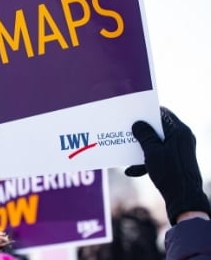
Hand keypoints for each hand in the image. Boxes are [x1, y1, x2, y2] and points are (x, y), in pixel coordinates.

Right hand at [125, 107, 210, 224]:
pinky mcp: (177, 161)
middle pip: (158, 128)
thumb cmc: (169, 173)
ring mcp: (180, 150)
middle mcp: (182, 138)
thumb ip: (144, 135)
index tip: (133, 113)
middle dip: (141, 131)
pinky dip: (147, 160)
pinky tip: (133, 170)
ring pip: (157, 142)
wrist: (184, 198)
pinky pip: (160, 154)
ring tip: (127, 152)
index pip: (163, 113)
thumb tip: (138, 124)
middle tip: (126, 130)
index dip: (147, 112)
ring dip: (142, 147)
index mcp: (179, 131)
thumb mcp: (152, 152)